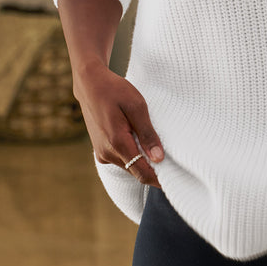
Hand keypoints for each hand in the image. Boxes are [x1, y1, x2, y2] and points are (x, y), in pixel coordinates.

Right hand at [74, 62, 163, 186]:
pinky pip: (122, 159)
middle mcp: (107, 153)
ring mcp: (102, 153)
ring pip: (129, 166)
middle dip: (154, 170)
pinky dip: (133, 155)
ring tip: (157, 148)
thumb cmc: (115, 91)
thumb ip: (147, 133)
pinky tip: (141, 142)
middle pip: (137, 171)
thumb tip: (159, 158)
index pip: (142, 173)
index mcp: (117, 143)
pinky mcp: (101, 150)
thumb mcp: (137, 106)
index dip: (159, 180)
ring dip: (143, 161)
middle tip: (173, 163)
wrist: (90, 84)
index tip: (176, 180)